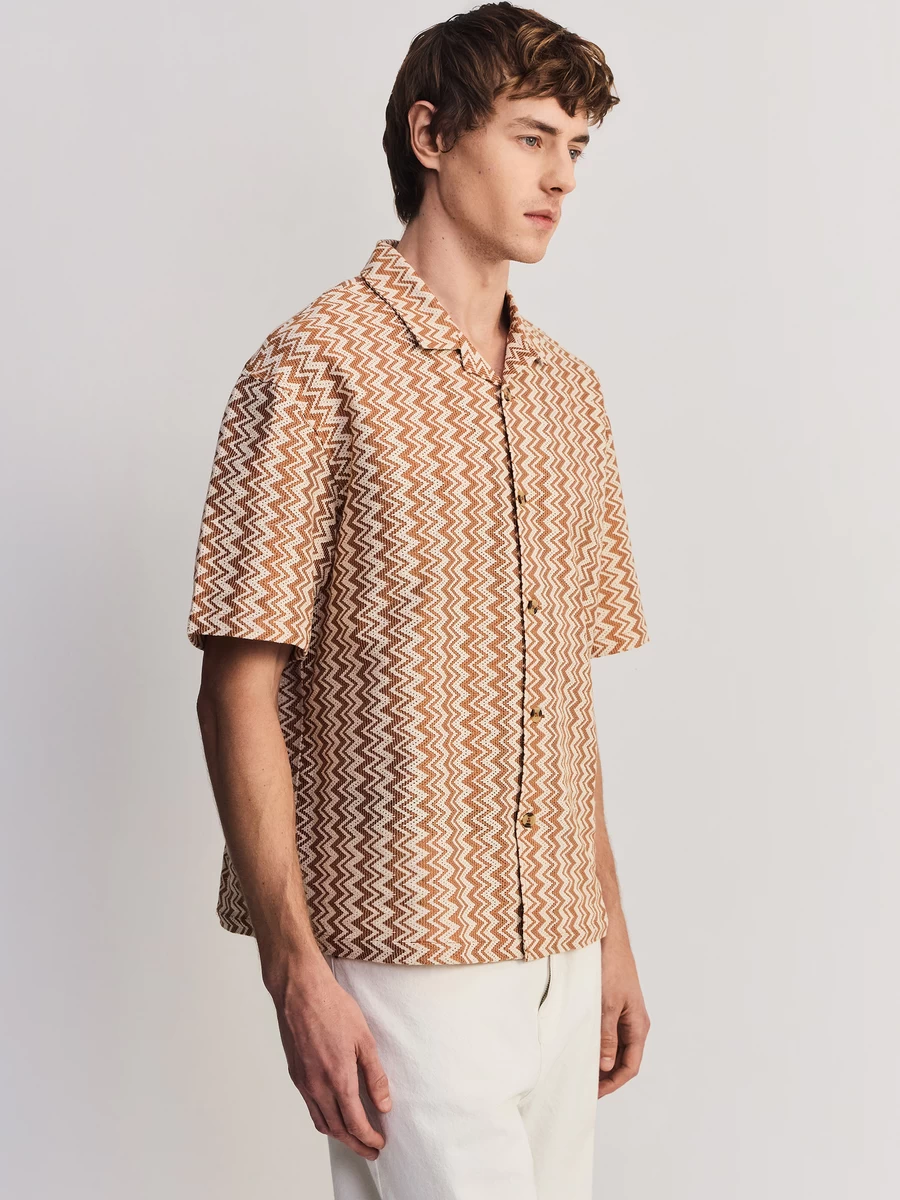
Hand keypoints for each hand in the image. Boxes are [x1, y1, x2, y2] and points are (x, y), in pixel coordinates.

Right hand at [270, 958, 391, 1159]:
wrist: (300, 992)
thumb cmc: (333, 1008)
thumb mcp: (364, 1039)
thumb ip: (375, 1075)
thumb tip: (384, 1104)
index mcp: (338, 1078)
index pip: (355, 1122)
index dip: (369, 1137)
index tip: (380, 1142)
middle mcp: (318, 1086)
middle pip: (337, 1129)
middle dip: (356, 1144)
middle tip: (371, 1150)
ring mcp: (304, 1082)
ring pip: (321, 1122)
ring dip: (339, 1135)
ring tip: (354, 1138)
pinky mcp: (296, 1075)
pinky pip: (310, 1107)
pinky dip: (324, 1119)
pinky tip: (334, 1113)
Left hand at [597, 937, 650, 1097]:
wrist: (607, 937)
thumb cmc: (611, 967)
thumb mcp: (607, 1004)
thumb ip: (607, 1036)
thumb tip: (605, 1066)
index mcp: (638, 1026)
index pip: (629, 1067)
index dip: (612, 1083)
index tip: (592, 1093)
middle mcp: (634, 1023)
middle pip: (622, 1060)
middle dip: (605, 1076)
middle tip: (582, 1086)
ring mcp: (624, 1014)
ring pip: (614, 1047)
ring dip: (600, 1060)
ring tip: (580, 1069)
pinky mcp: (613, 1004)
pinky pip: (607, 1032)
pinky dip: (596, 1043)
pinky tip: (581, 1045)